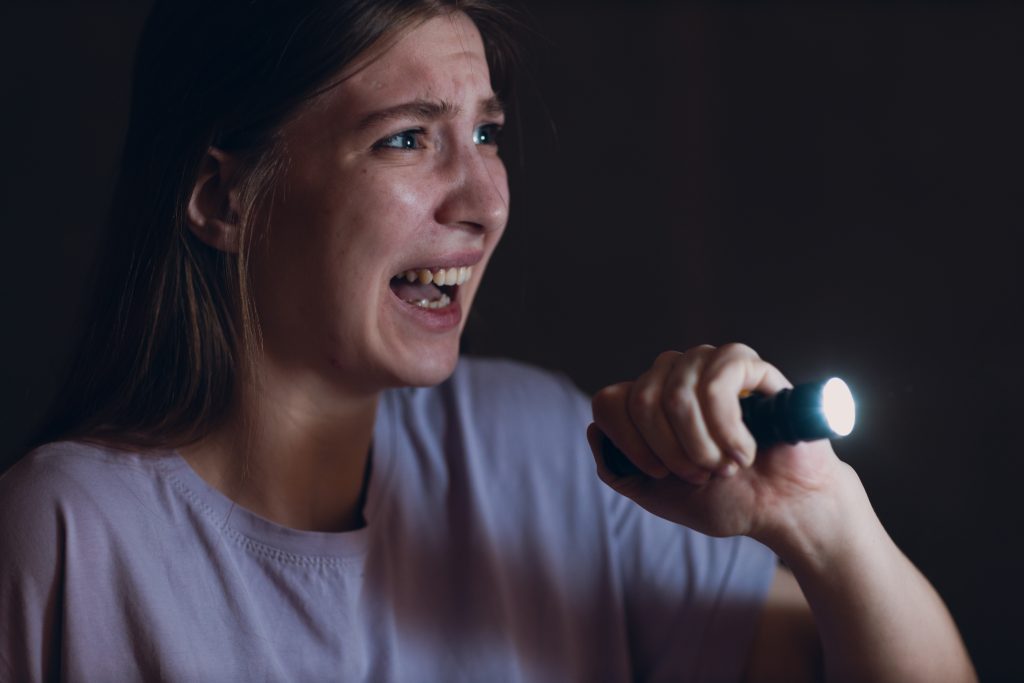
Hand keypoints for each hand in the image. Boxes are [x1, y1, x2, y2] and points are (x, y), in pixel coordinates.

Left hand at [588, 344, 847, 542]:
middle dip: (672, 451)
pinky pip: (718, 382)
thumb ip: (617, 469)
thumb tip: (594, 429)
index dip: (629, 442)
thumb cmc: (726, 499)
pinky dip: (728, 428)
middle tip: (703, 473)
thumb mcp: (656, 495)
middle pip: (641, 399)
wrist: (783, 509)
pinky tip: (746, 449)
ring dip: (702, 445)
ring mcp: (708, 364)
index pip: (609, 401)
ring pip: (677, 394)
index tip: (661, 474)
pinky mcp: (747, 364)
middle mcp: (672, 375)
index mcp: (647, 401)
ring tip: (727, 465)